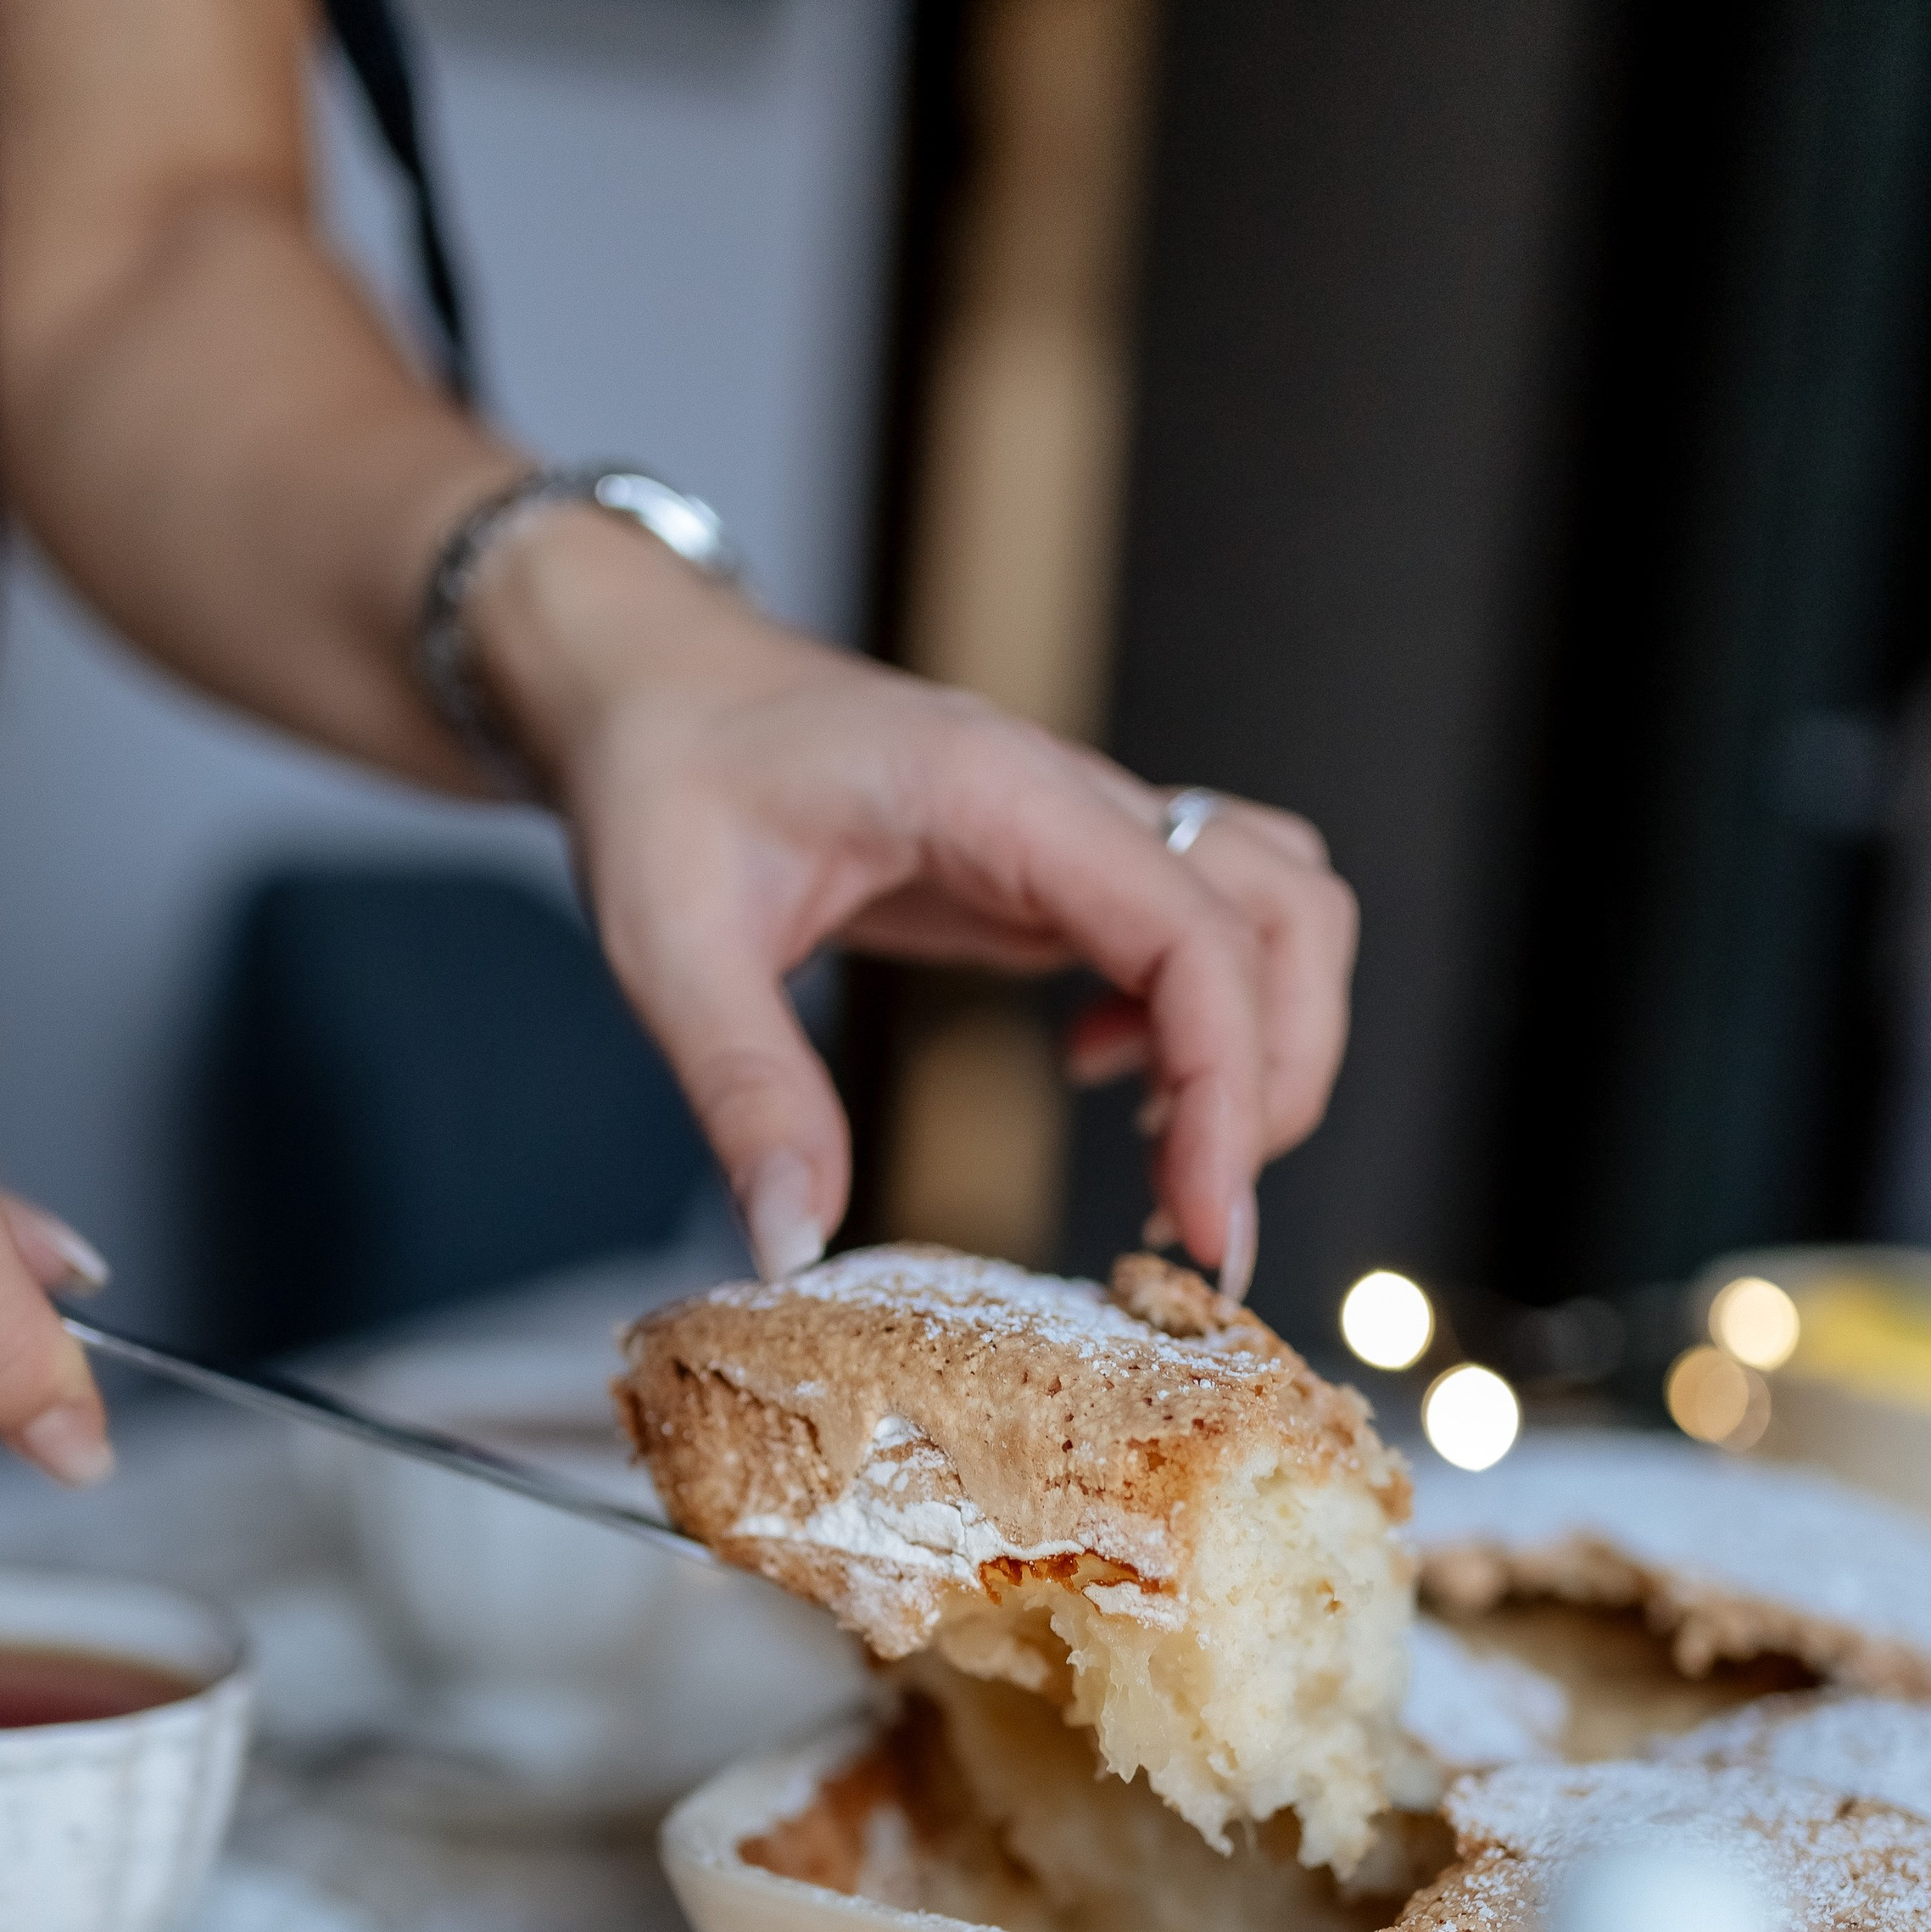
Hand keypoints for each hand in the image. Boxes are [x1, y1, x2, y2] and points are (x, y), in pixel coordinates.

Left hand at [473, 512, 1354, 1289]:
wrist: (647, 684)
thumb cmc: (660, 778)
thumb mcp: (672, 943)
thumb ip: (747, 1092)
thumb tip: (798, 1247)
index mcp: (996, 792)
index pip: (1194, 932)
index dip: (1231, 1086)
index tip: (1206, 1229)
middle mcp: (1067, 798)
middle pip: (1284, 917)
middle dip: (1270, 1082)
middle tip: (1188, 1223)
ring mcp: (1077, 829)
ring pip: (1275, 910)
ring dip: (1261, 1040)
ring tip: (1163, 1148)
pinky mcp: (1062, 867)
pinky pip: (1202, 930)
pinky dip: (1198, 1019)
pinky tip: (1096, 1069)